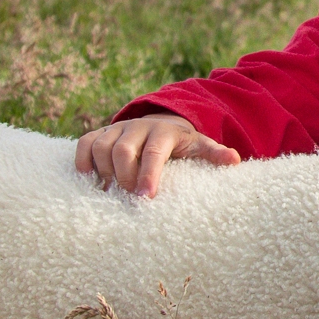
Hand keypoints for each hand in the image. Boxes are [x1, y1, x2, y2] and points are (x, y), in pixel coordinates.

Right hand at [72, 113, 242, 195]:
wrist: (160, 121)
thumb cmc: (181, 142)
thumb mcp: (199, 145)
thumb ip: (214, 153)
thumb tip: (235, 160)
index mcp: (163, 132)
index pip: (153, 153)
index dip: (148, 174)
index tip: (145, 197)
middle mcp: (137, 127)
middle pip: (123, 150)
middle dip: (124, 176)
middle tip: (130, 197)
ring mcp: (117, 129)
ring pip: (101, 147)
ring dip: (104, 171)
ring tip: (112, 192)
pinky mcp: (100, 133)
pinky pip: (84, 143)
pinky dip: (83, 161)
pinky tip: (90, 180)